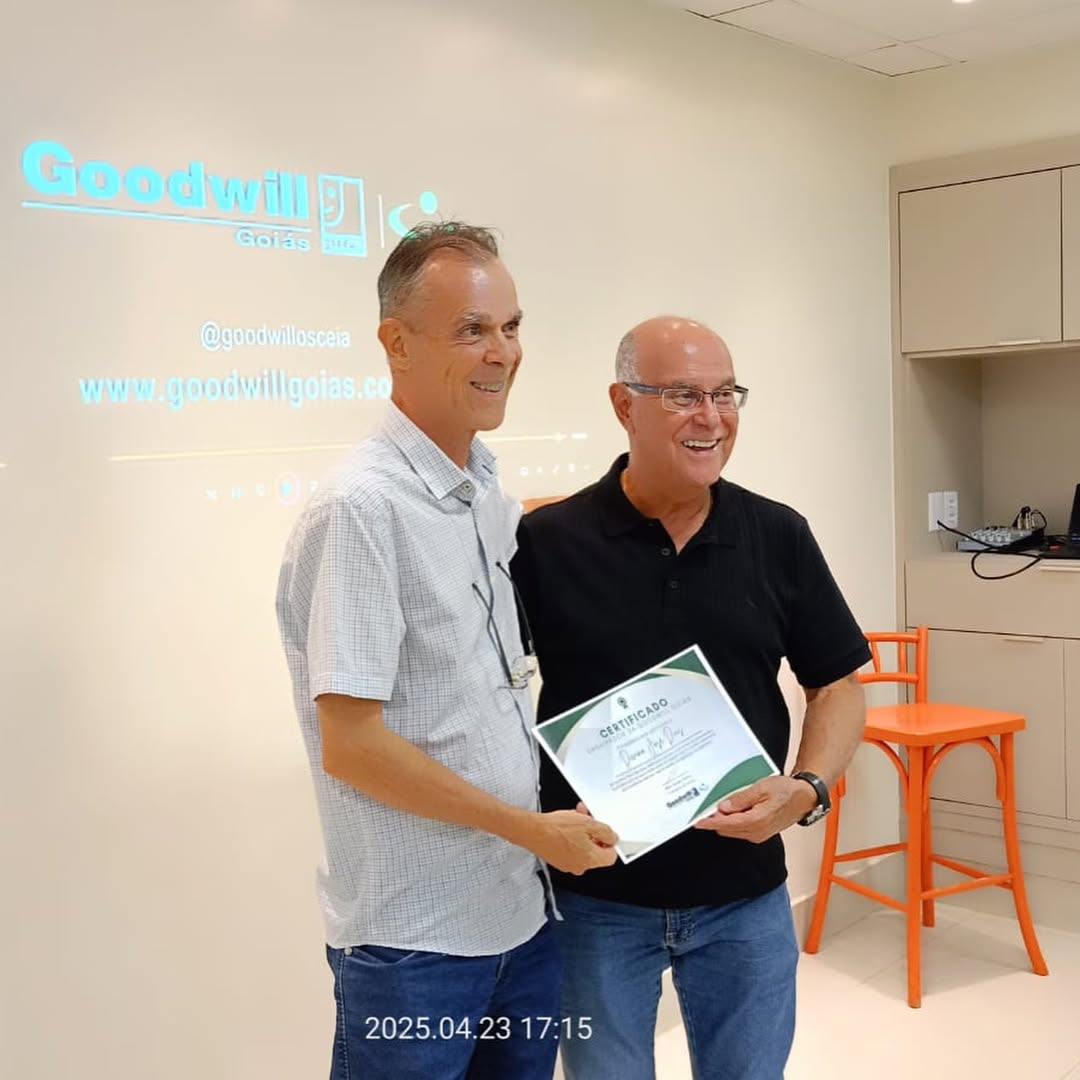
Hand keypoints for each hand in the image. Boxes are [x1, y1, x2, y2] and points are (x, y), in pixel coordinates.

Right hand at [530, 810, 618, 874]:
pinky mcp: (558, 860)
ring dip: (582, 832)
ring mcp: (568, 864)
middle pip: (596, 851)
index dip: (610, 842)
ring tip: (576, 817)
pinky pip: (571, 849)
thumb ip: (606, 832)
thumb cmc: (557, 828)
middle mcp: (581, 866)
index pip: (611, 856)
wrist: (533, 831)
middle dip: (593, 833)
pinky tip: (565, 825)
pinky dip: (571, 837)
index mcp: (591, 860)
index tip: (606, 831)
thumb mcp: (589, 824)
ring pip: (583, 848)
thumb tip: (613, 839)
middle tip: (589, 819)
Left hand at [692, 776, 817, 843]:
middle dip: (715, 820)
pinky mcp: (760, 833)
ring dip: (724, 821)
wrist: (804, 798)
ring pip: (732, 831)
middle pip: (727, 829)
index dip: (710, 822)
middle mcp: (756, 832)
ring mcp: (758, 835)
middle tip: (706, 806)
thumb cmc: (786, 791)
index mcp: (756, 821)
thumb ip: (741, 799)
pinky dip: (733, 822)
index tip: (697, 821)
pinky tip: (732, 810)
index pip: (726, 824)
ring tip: (720, 805)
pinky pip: (740, 830)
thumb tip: (723, 807)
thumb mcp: (762, 788)